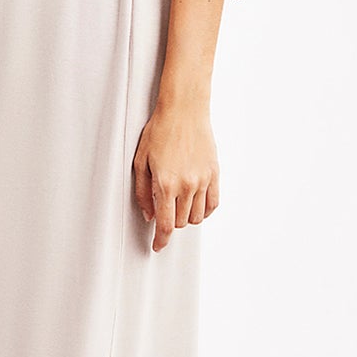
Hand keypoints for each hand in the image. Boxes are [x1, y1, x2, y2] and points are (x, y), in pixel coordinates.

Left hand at [132, 100, 219, 251]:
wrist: (184, 110)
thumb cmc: (159, 132)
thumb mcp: (141, 161)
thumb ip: (143, 192)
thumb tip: (149, 215)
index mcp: (165, 183)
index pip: (166, 225)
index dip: (161, 240)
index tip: (158, 246)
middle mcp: (187, 185)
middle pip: (182, 223)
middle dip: (171, 222)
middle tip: (165, 210)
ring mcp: (203, 180)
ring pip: (197, 217)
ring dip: (187, 217)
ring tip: (179, 203)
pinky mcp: (215, 174)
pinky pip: (213, 204)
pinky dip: (204, 210)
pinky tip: (195, 203)